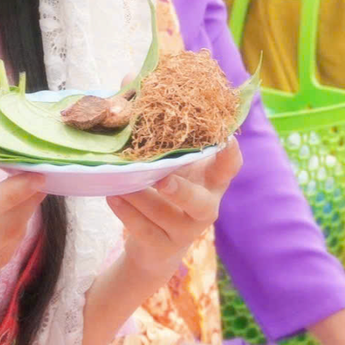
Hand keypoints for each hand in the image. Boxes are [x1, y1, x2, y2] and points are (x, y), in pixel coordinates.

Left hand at [109, 140, 241, 278]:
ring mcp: (185, 232)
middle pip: (201, 203)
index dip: (230, 154)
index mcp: (212, 183)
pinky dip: (127, 212)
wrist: (156, 246)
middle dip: (182, 192)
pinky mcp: (163, 248)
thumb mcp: (176, 168)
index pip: (230, 168)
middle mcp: (205, 208)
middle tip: (163, 180)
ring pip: (164, 215)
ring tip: (121, 181)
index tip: (226, 138)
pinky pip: (144, 230)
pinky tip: (113, 196)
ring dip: (140, 197)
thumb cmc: (169, 193)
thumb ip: (167, 142)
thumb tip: (134, 96)